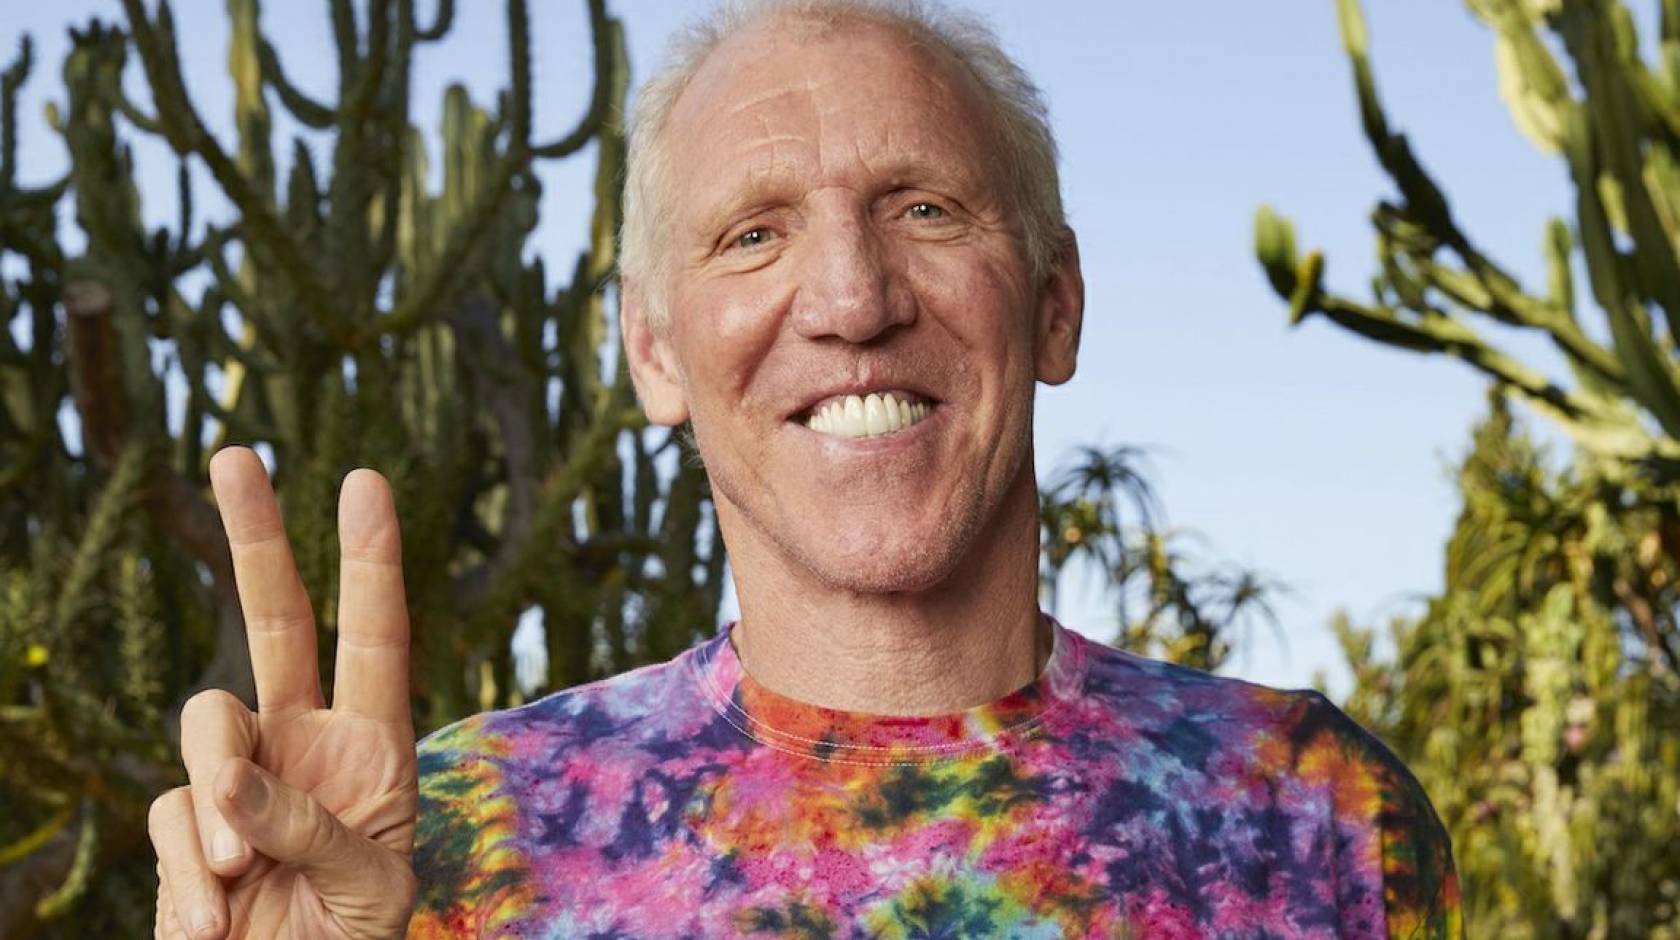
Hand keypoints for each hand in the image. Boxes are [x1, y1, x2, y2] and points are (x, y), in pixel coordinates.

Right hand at [149, 448, 418, 938]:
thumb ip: (318, 834)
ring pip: (208, 721)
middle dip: (258, 537)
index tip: (364, 481)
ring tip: (242, 876)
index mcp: (373, 745)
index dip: (370, 560)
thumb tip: (239, 789)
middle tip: (236, 454)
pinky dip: (190, 866)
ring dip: (219, 791)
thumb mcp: (371, 890)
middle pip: (276, 620)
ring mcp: (238, 775)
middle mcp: (305, 741)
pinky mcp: (183, 820)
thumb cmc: (353, 938)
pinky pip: (170, 813)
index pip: (375, 636)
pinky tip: (216, 919)